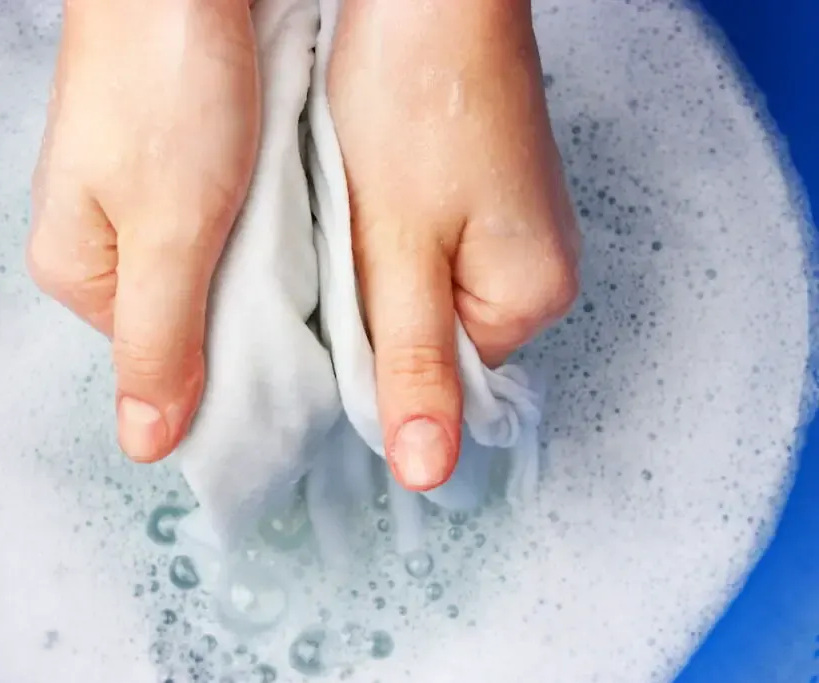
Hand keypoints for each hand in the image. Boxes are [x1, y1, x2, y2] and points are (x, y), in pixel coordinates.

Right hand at [28, 0, 258, 462]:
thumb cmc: (164, 84)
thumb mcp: (170, 230)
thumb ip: (160, 340)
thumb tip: (144, 445)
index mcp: (79, 270)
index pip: (160, 361)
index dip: (224, 369)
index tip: (285, 359)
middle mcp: (98, 239)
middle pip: (184, 315)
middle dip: (242, 315)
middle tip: (298, 294)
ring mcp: (133, 196)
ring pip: (207, 268)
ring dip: (254, 265)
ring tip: (296, 245)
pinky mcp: (171, 160)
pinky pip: (219, 220)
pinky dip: (255, 223)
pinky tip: (283, 209)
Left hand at [328, 0, 579, 489]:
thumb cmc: (419, 97)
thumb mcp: (399, 246)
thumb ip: (411, 361)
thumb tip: (426, 469)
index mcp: (529, 298)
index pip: (435, 382)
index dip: (371, 356)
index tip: (335, 306)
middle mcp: (535, 274)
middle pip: (429, 339)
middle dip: (371, 307)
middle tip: (341, 250)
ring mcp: (511, 232)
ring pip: (419, 292)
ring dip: (372, 268)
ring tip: (353, 213)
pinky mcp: (482, 200)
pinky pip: (423, 249)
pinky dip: (383, 235)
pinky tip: (366, 196)